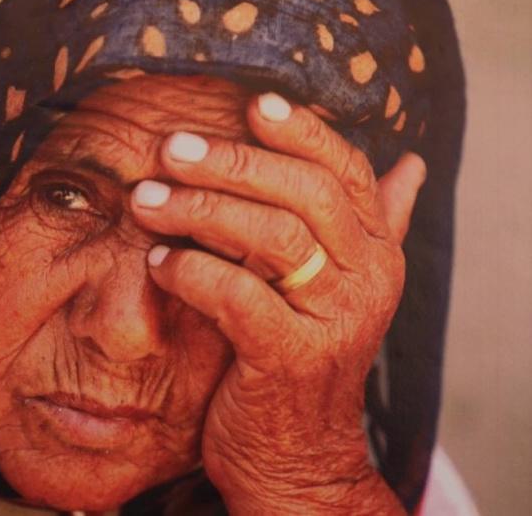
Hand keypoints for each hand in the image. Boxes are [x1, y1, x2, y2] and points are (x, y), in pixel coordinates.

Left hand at [130, 92, 425, 513]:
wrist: (297, 455)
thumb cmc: (299, 356)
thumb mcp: (336, 288)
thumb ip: (372, 226)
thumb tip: (414, 165)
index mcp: (376, 253)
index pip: (345, 171)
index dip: (301, 131)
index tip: (250, 104)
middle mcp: (367, 280)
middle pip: (305, 194)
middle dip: (234, 163)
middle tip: (170, 148)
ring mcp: (335, 322)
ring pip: (274, 238)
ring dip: (201, 210)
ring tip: (146, 200)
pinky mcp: (292, 360)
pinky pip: (239, 297)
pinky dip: (193, 272)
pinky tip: (158, 263)